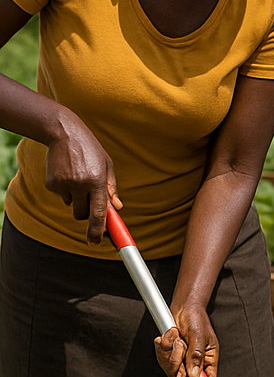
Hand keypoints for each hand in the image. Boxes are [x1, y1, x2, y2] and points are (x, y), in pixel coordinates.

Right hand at [44, 116, 120, 245]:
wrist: (64, 133)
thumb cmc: (91, 151)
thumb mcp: (107, 166)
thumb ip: (111, 189)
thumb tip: (118, 209)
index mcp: (97, 182)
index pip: (99, 214)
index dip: (98, 231)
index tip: (95, 243)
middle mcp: (81, 185)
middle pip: (83, 215)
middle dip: (87, 213)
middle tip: (89, 198)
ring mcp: (64, 184)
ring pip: (72, 205)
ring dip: (76, 198)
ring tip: (78, 177)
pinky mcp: (52, 183)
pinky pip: (61, 196)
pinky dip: (65, 189)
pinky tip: (67, 173)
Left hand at [154, 303, 218, 376]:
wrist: (184, 308)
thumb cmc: (196, 319)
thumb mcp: (199, 336)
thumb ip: (196, 356)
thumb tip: (193, 375)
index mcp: (208, 360)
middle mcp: (195, 363)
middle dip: (178, 365)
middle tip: (180, 347)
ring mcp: (182, 361)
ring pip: (171, 370)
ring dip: (170, 352)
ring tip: (176, 336)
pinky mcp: (171, 356)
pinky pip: (162, 359)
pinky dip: (163, 347)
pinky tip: (169, 336)